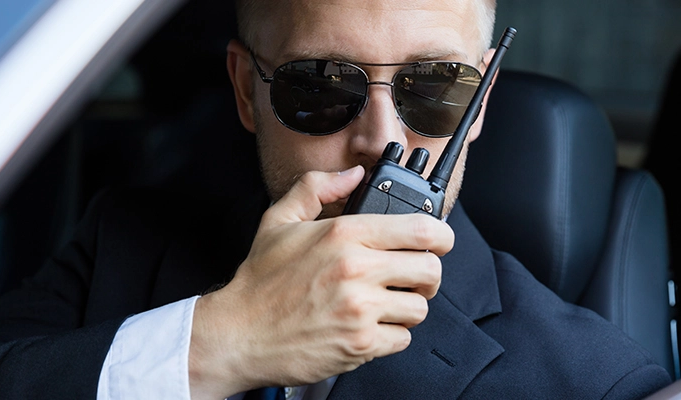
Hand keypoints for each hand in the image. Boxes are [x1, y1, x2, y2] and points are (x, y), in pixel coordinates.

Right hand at [188, 166, 453, 398]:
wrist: (239, 334)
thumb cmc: (260, 283)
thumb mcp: (279, 220)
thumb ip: (318, 187)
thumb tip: (353, 174)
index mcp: (344, 234)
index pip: (423, 229)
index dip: (441, 236)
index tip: (437, 241)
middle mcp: (357, 269)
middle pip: (431, 270)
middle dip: (425, 274)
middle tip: (409, 277)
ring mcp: (361, 309)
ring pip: (419, 307)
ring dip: (406, 306)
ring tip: (382, 303)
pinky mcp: (361, 343)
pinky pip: (402, 338)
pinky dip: (390, 336)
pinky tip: (367, 326)